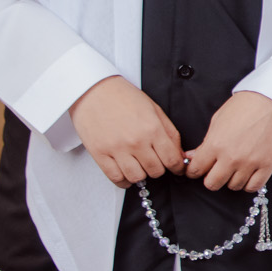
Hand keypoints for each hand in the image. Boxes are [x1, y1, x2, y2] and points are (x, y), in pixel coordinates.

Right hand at [69, 75, 184, 187]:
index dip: (177, 167)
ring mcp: (117, 149)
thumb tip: (179, 153)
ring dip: (141, 175)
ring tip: (139, 165)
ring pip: (137, 177)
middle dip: (160, 168)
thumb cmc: (123, 97)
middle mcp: (136, 141)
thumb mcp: (154, 109)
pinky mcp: (100, 154)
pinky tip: (126, 173)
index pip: (172, 160)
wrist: (93, 89)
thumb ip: (169, 133)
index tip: (176, 168)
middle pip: (156, 171)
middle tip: (155, 161)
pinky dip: (124, 180)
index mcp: (153, 129)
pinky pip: (116, 178)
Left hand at [183, 90, 271, 191]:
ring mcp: (250, 163)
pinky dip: (249, 184)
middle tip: (216, 171)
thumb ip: (205, 143)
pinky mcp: (267, 165)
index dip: (194, 171)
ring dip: (232, 179)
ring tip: (235, 169)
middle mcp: (231, 157)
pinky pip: (253, 187)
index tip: (198, 170)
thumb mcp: (218, 121)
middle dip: (211, 178)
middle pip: (212, 183)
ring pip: (233, 186)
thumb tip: (192, 157)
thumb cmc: (245, 106)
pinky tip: (248, 174)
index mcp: (215, 144)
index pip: (196, 170)